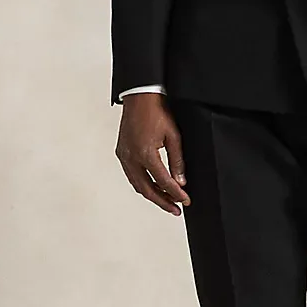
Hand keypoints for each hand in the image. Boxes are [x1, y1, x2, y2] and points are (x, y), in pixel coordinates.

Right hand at [116, 95, 190, 215]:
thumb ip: (177, 161)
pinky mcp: (121, 152)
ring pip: (137, 184)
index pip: (163, 182)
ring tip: (167, 201)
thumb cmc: (157, 111)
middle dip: (163, 201)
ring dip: (152, 195)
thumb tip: (181, 181)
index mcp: (146, 154)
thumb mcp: (174, 136)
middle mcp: (131, 158)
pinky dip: (142, 184)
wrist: (140, 97)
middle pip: (147, 189)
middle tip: (176, 209)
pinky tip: (152, 186)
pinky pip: (131, 175)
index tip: (185, 201)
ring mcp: (124, 155)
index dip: (175, 194)